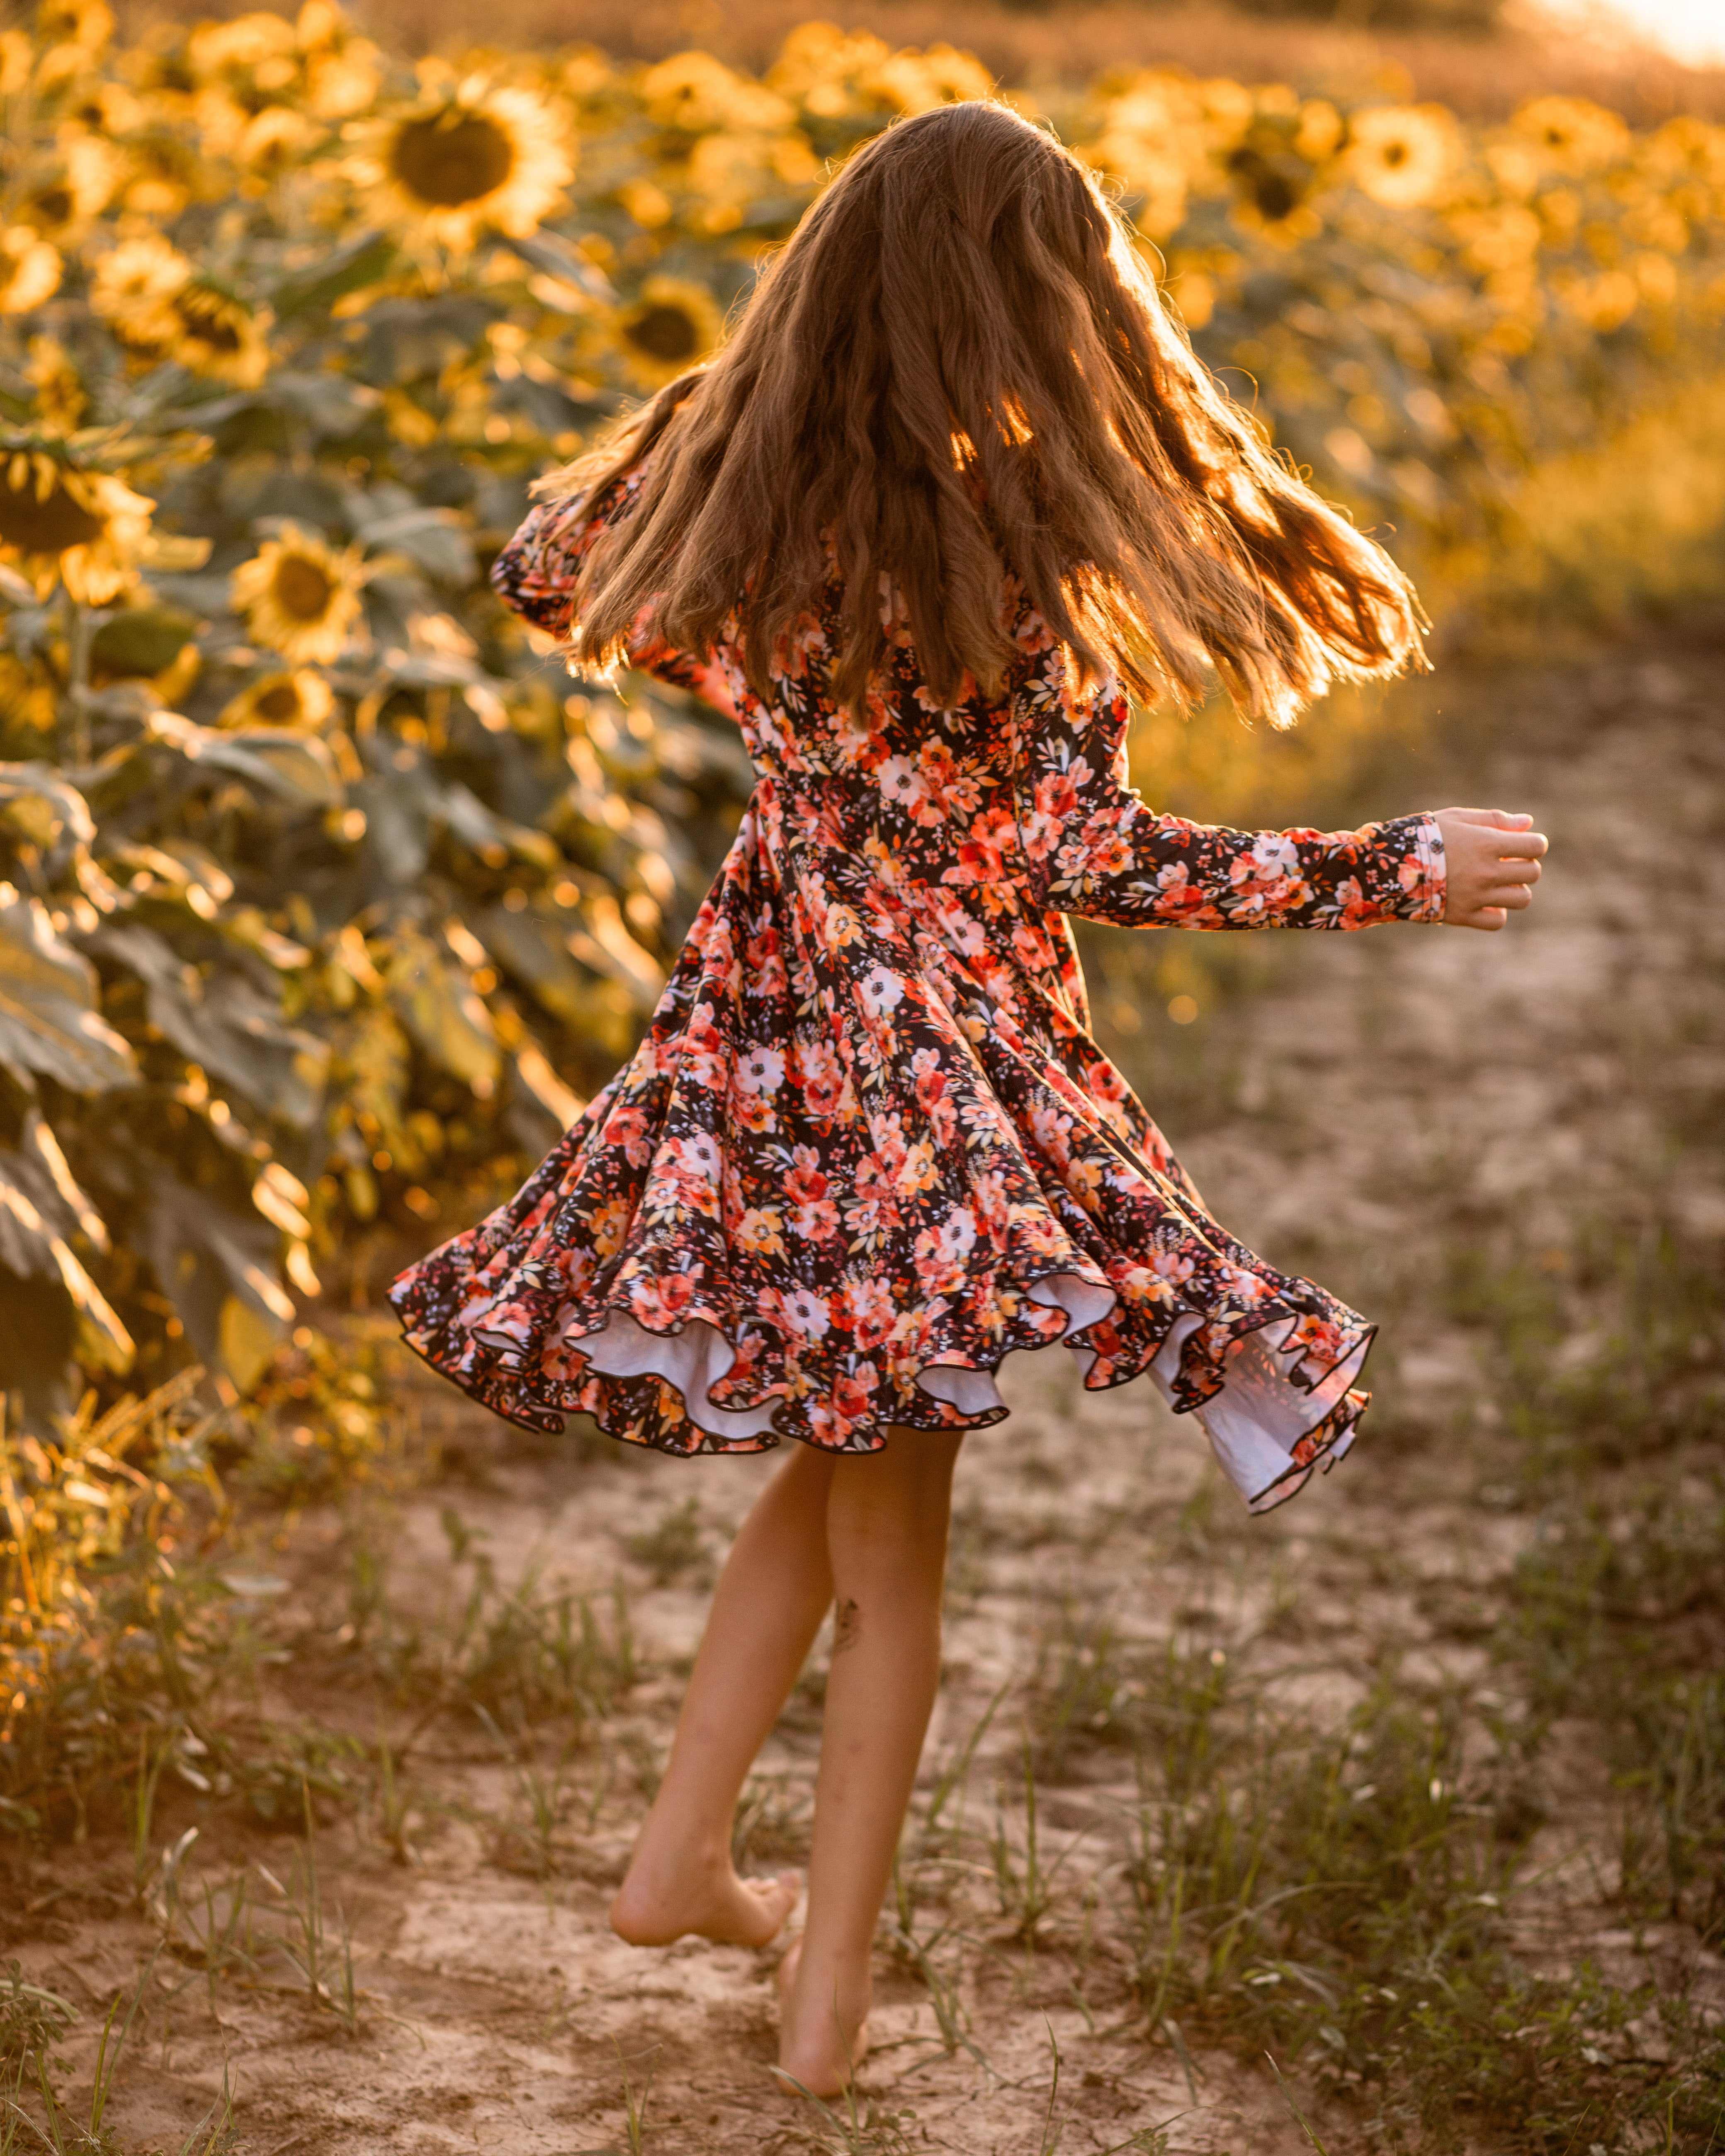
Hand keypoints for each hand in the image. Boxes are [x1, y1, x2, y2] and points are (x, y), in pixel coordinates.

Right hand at [1435, 808, 1546, 930]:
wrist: (1387, 865)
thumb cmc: (1424, 835)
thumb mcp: (1457, 819)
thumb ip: (1494, 820)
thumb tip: (1528, 823)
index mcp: (1486, 843)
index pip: (1535, 846)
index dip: (1534, 844)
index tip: (1522, 845)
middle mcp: (1485, 872)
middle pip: (1532, 873)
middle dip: (1525, 866)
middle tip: (1506, 863)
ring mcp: (1475, 896)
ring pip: (1522, 899)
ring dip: (1515, 890)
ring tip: (1497, 883)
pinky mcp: (1462, 915)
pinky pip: (1497, 920)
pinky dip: (1496, 912)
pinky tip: (1484, 901)